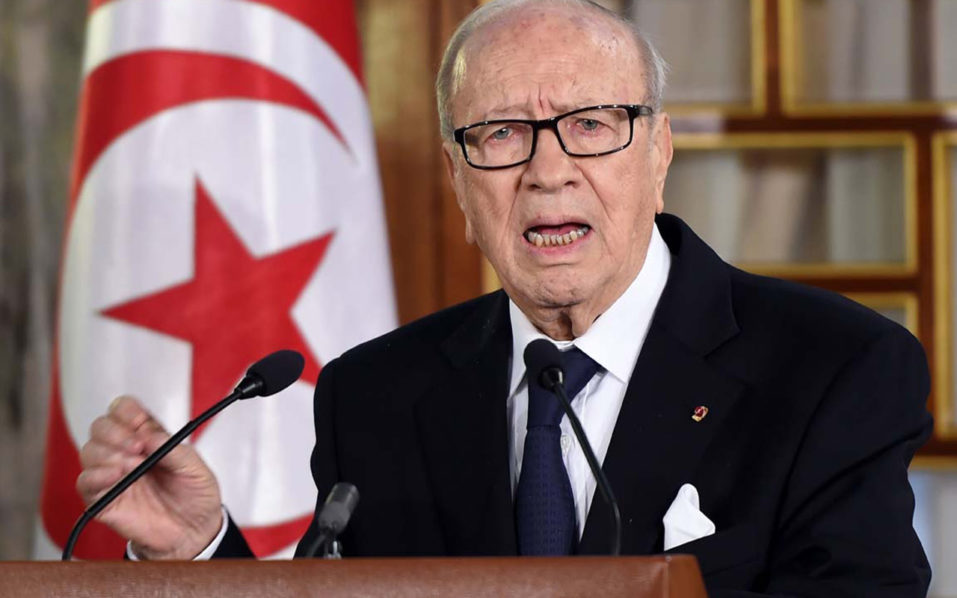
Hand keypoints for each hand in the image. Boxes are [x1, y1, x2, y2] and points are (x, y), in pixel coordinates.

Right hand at [76, 396, 223, 558]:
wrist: (194, 532)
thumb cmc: (195, 496)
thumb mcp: (195, 468)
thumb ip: (174, 450)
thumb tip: (150, 435)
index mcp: (147, 437)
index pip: (124, 410)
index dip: (127, 410)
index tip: (138, 420)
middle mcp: (126, 452)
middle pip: (101, 426)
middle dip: (116, 432)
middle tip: (137, 447)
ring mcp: (112, 475)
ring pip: (89, 451)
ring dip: (108, 454)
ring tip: (133, 466)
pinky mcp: (103, 500)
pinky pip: (85, 483)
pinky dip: (96, 476)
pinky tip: (114, 476)